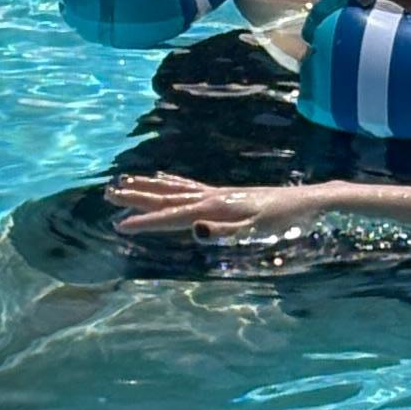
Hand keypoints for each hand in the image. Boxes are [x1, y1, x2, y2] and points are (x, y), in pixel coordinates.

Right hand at [109, 174, 325, 241]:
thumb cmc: (281, 221)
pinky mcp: (221, 193)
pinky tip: (160, 177)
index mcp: (212, 209)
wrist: (303, 201)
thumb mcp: (256, 232)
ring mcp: (214, 193)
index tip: (118, 225)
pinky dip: (169, 181)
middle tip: (107, 193)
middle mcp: (209, 197)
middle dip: (135, 197)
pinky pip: (187, 184)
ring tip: (122, 182)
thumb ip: (224, 232)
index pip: (170, 216)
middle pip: (164, 196)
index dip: (144, 222)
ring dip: (146, 186)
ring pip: (171, 188)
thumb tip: (194, 230)